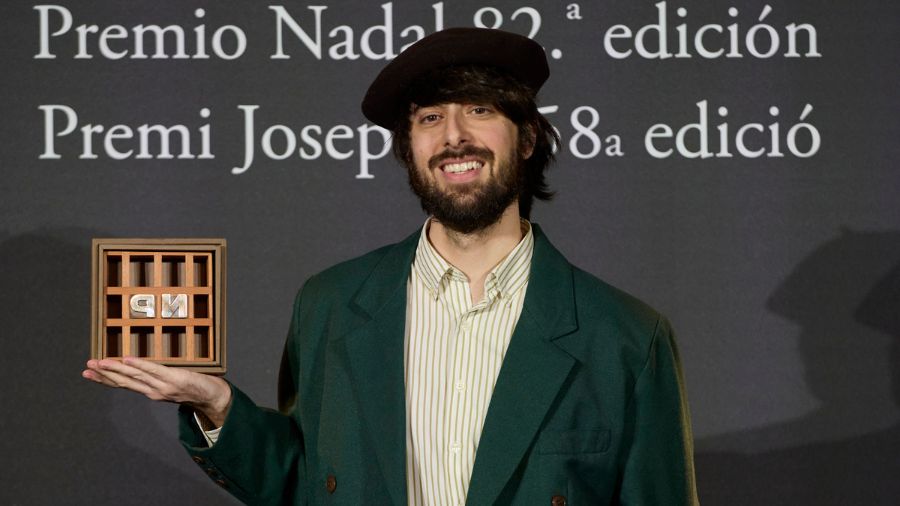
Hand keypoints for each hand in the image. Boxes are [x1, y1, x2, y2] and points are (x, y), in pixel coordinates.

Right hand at [82, 357, 231, 426]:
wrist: (215, 397)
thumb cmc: (195, 387)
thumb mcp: (172, 383)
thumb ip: (159, 377)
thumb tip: (146, 365)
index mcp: (152, 392)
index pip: (124, 384)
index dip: (105, 379)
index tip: (89, 372)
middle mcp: (154, 391)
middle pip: (125, 381)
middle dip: (104, 374)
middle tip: (86, 366)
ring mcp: (163, 386)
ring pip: (134, 376)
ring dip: (115, 369)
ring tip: (99, 362)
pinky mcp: (174, 378)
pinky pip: (154, 370)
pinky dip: (139, 365)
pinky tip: (125, 360)